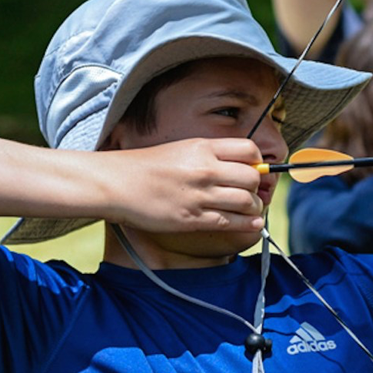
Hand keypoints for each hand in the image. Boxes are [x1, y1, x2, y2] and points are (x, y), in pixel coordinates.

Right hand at [104, 138, 266, 232]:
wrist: (115, 183)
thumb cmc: (145, 167)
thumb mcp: (180, 149)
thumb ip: (209, 156)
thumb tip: (238, 168)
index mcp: (202, 147)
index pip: (249, 150)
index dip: (258, 162)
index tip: (254, 171)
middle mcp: (205, 169)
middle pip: (252, 178)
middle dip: (257, 188)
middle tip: (252, 194)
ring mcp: (200, 195)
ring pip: (247, 202)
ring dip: (253, 208)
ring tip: (249, 210)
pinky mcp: (193, 218)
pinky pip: (232, 222)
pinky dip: (247, 224)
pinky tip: (251, 224)